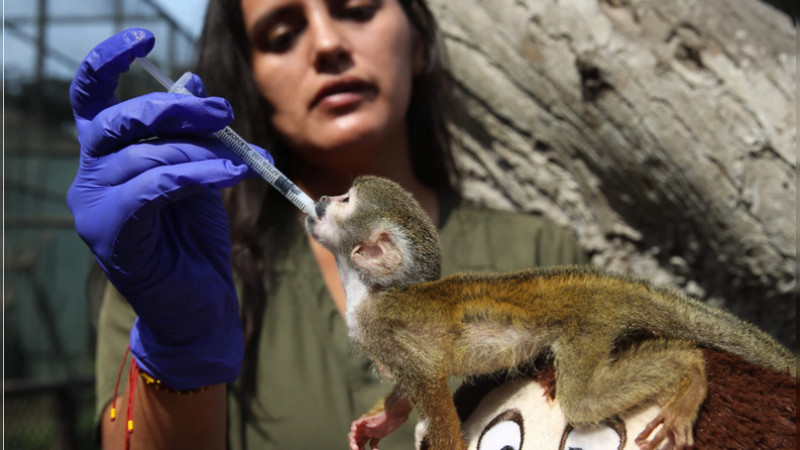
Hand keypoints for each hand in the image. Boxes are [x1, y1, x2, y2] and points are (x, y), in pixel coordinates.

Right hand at [67, 28, 266, 388]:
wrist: (198, 305)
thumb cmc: (195, 241)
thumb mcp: (197, 174)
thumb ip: (190, 133)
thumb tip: (192, 81)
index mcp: (106, 155)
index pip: (90, 97)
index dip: (109, 61)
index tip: (145, 38)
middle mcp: (90, 175)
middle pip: (120, 119)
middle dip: (177, 109)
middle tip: (225, 112)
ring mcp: (94, 207)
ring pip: (143, 154)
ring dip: (199, 149)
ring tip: (241, 158)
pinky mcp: (112, 235)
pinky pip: (153, 189)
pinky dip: (195, 174)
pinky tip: (228, 174)